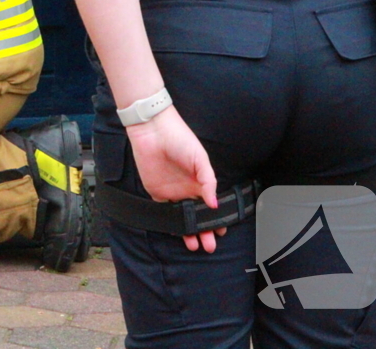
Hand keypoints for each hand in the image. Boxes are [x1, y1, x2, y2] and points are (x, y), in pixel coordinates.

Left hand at [125, 107, 223, 252]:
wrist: (153, 130)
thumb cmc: (180, 138)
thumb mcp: (200, 158)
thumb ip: (208, 181)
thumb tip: (214, 204)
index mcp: (201, 181)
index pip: (211, 206)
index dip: (217, 219)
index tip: (222, 231)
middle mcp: (188, 189)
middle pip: (197, 215)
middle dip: (204, 231)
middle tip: (210, 246)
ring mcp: (172, 192)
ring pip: (181, 218)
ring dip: (188, 232)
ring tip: (195, 246)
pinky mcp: (156, 192)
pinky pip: (164, 212)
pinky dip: (170, 224)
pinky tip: (177, 233)